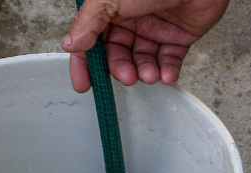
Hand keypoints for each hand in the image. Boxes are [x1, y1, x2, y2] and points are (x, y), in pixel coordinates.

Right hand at [61, 0, 229, 92]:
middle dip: (121, 69)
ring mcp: (155, 29)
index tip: (84, 84)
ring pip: (143, 61)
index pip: (90, 41)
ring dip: (145, 72)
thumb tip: (70, 45)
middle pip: (117, 55)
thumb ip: (89, 23)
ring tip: (150, 75)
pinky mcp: (179, 37)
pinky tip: (166, 75)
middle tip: (126, 77)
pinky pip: (169, 60)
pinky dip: (167, 71)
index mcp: (111, 10)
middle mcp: (131, 20)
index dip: (85, 64)